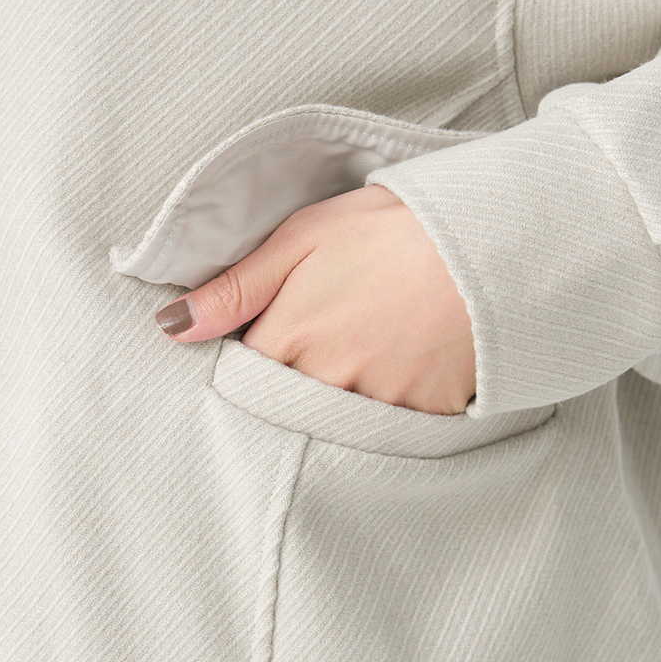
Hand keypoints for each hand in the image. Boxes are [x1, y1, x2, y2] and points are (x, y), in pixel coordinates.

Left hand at [153, 185, 475, 414]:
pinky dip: (389, 408)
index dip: (255, 358)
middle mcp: (325, 384)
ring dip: (342, 399)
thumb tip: (171, 328)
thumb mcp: (302, 239)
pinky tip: (404, 367)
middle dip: (297, 384)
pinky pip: (388, 432)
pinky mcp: (421, 420)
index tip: (276, 335)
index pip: (243, 379)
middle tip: (332, 338)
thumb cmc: (390, 229)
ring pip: (335, 424)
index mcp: (287, 341)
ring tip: (372, 349)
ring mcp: (375, 407)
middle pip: (286, 407)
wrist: (488, 241)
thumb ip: (234, 289)